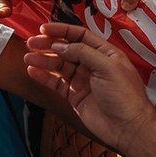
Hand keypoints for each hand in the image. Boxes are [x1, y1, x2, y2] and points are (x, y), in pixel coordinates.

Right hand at [24, 22, 155, 152]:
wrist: (126, 127)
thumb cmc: (126, 97)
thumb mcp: (108, 67)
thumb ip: (83, 53)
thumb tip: (61, 46)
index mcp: (104, 54)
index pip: (79, 36)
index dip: (62, 31)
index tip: (45, 29)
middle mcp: (92, 65)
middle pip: (65, 49)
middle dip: (48, 45)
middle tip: (32, 42)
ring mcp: (82, 80)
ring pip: (58, 65)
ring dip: (43, 60)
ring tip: (29, 57)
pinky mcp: (74, 95)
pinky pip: (56, 82)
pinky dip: (44, 76)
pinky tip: (33, 71)